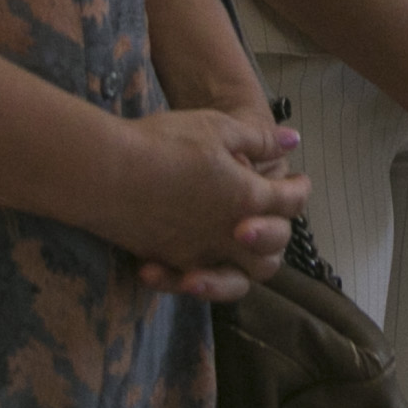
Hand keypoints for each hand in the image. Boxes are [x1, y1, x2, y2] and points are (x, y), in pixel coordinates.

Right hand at [98, 108, 306, 302]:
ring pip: (237, 279)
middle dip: (275, 234)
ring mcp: (197, 252)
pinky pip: (192, 280)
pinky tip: (189, 261)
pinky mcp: (167, 260)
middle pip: (270, 253)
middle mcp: (227, 235)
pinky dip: (196, 276)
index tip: (298, 183)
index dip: (299, 191)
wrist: (108, 170)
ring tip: (235, 244)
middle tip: (265, 214)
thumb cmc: (166, 143)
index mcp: (248, 198)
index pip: (290, 203)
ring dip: (243, 267)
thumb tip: (292, 141)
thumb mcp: (219, 127)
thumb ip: (260, 139)